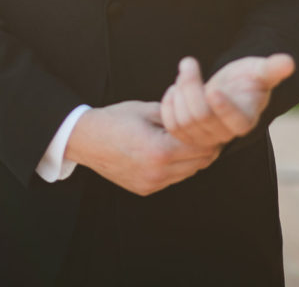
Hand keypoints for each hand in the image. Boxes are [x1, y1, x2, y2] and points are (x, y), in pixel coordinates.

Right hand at [64, 100, 220, 195]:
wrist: (85, 139)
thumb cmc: (115, 119)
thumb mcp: (147, 109)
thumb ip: (175, 115)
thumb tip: (198, 113)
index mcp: (160, 150)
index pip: (201, 146)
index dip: (210, 133)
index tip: (213, 123)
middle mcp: (158, 172)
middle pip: (199, 163)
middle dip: (205, 146)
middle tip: (206, 130)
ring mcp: (151, 184)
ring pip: (188, 173)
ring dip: (192, 158)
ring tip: (189, 139)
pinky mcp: (145, 189)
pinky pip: (172, 179)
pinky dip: (177, 166)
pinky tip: (170, 151)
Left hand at [161, 54, 294, 148]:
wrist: (232, 89)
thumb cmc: (248, 78)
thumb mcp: (261, 70)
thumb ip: (273, 69)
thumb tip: (289, 62)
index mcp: (245, 120)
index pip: (234, 121)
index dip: (223, 107)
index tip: (214, 88)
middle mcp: (224, 134)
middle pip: (201, 116)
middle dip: (191, 87)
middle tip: (189, 62)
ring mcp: (205, 138)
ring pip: (183, 122)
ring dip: (179, 92)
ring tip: (185, 70)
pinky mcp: (188, 135)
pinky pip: (172, 125)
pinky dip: (168, 104)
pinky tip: (175, 86)